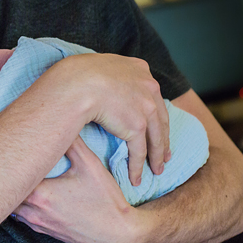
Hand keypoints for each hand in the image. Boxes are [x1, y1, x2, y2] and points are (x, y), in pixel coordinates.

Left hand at [12, 138, 145, 242]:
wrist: (118, 234)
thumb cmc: (105, 200)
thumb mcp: (90, 165)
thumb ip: (73, 143)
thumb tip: (62, 122)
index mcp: (40, 194)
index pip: (12, 174)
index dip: (8, 159)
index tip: (11, 147)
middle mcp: (33, 211)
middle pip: (7, 191)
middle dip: (7, 175)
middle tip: (9, 158)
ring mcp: (37, 224)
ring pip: (12, 206)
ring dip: (13, 191)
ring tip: (17, 174)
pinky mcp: (43, 231)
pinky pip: (22, 216)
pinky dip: (21, 205)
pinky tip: (29, 193)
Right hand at [43, 53, 169, 183]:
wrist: (78, 83)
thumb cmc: (79, 73)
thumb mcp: (100, 64)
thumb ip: (110, 73)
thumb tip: (102, 80)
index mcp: (140, 69)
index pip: (152, 95)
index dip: (155, 113)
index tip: (157, 125)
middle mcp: (149, 87)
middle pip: (160, 118)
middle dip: (162, 138)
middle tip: (164, 154)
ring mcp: (145, 107)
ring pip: (155, 138)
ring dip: (155, 157)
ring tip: (156, 169)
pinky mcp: (137, 126)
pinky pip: (139, 151)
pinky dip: (137, 167)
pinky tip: (136, 177)